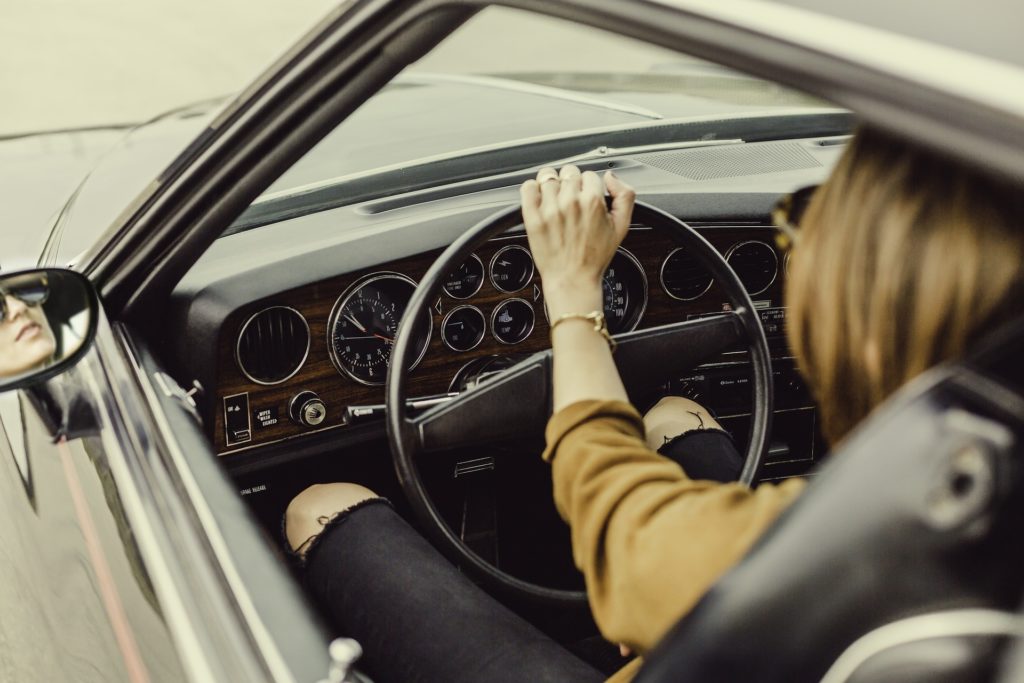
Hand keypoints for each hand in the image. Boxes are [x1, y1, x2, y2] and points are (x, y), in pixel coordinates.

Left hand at [520, 165, 635, 317]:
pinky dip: (532, 189)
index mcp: (592, 201)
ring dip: (552, 185)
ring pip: (548, 177)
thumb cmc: (595, 257)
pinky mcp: (532, 217)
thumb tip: (611, 177)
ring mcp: (549, 209)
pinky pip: (528, 187)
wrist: (572, 279)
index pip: (590, 174)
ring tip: (555, 201)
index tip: (586, 197)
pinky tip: (539, 199)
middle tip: (571, 201)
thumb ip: (625, 195)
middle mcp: (570, 202)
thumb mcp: (622, 226)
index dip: (589, 186)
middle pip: (569, 173)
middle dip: (572, 184)